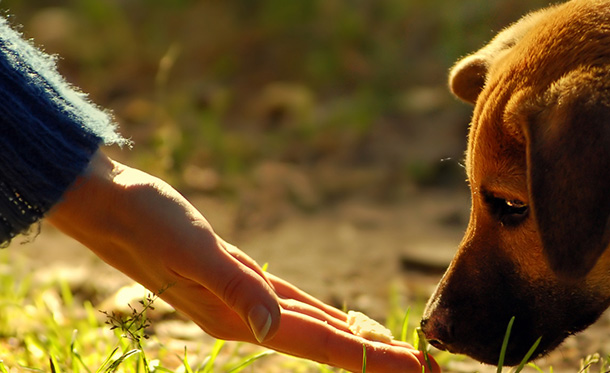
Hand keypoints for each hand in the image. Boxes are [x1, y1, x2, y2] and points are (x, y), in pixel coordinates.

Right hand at [47, 150, 438, 372]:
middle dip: (374, 355)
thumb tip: (271, 328)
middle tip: (423, 366)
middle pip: (326, 341)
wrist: (105, 203)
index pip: (322, 342)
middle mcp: (246, 316)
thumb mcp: (191, 251)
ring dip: (354, 339)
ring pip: (314, 326)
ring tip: (390, 350)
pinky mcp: (238, 278)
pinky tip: (335, 319)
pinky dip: (322, 316)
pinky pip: (294, 305)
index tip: (413, 366)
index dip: (370, 356)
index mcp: (240, 315)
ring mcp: (242, 300)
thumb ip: (234, 287)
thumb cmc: (145, 221)